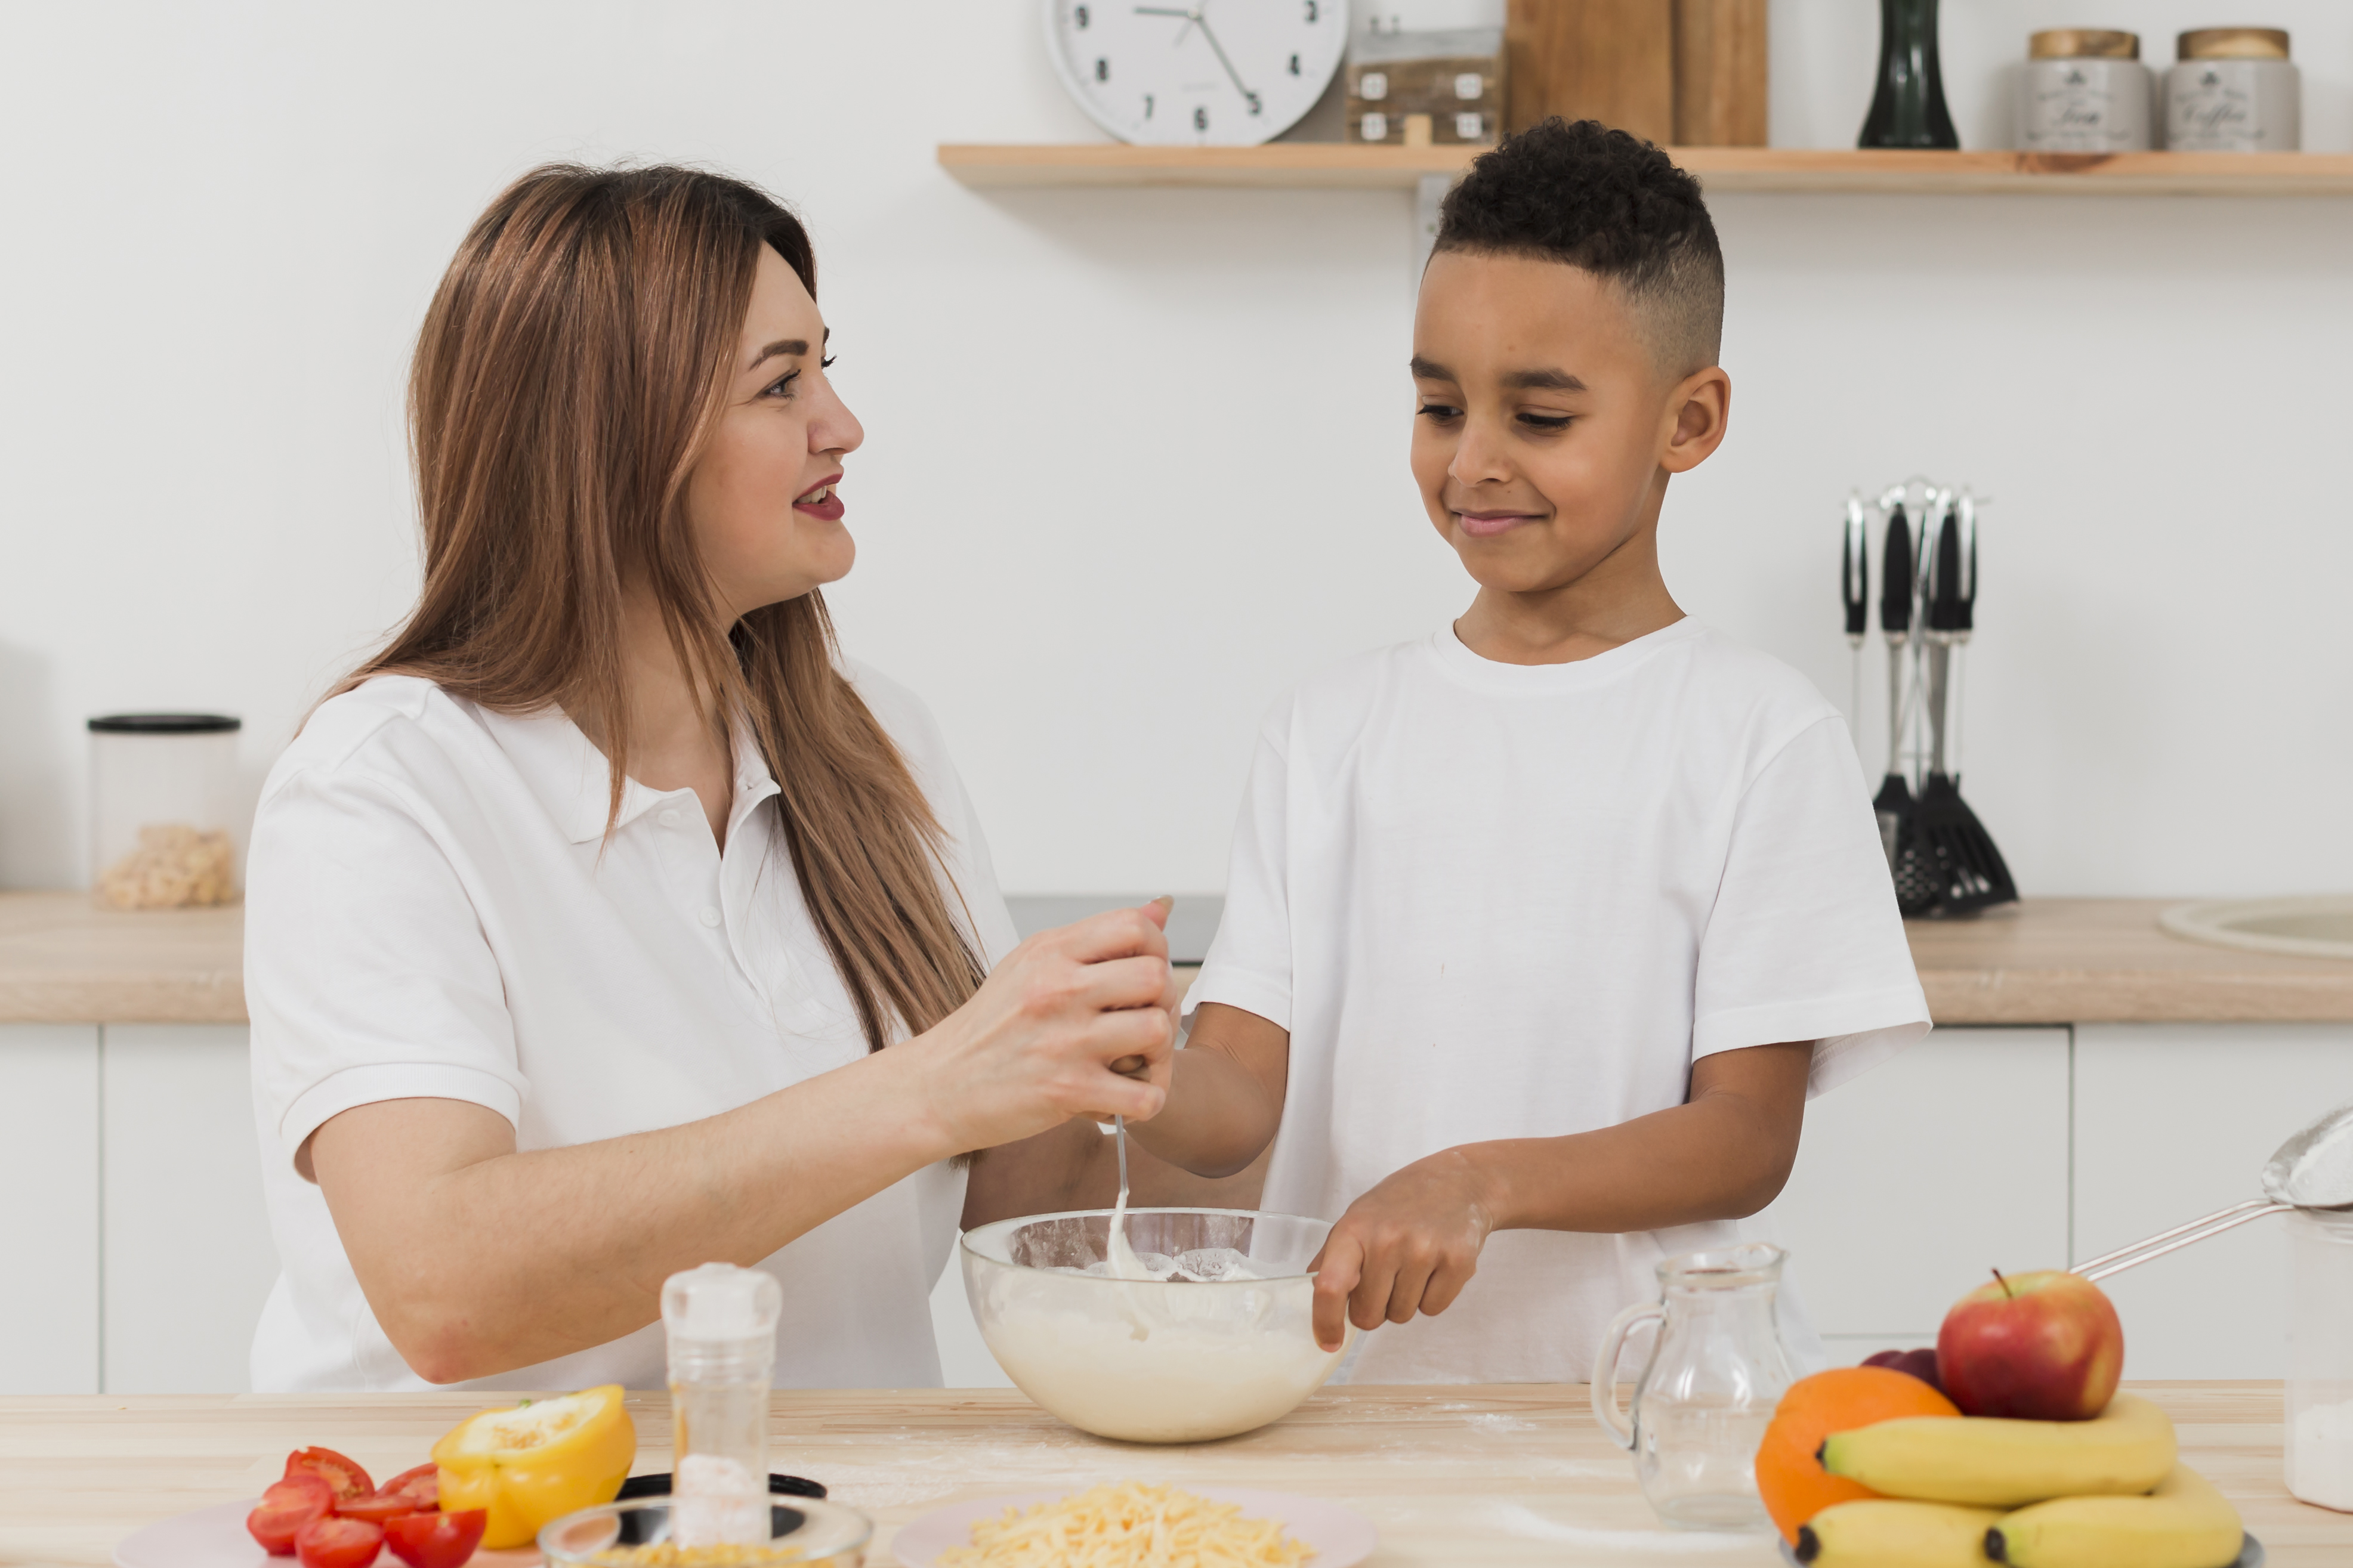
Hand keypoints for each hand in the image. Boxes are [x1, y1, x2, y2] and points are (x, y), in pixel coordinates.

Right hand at [907, 903, 1176, 1154]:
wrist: (938, 1085)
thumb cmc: (989, 1027)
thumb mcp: (1031, 965)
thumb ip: (1097, 939)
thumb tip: (1162, 907)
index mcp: (1051, 952)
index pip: (1135, 925)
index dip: (1156, 950)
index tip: (1142, 975)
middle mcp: (1058, 989)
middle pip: (1155, 976)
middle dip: (1163, 1001)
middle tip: (1143, 1021)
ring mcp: (1064, 1040)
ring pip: (1156, 1030)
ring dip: (1158, 1052)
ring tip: (1136, 1059)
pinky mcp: (1067, 1090)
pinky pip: (1144, 1094)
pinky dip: (1146, 1099)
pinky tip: (1124, 1095)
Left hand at [1308, 1148, 1496, 1352]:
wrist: (1458, 1181)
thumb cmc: (1401, 1202)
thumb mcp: (1357, 1217)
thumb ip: (1332, 1256)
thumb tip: (1313, 1292)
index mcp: (1354, 1229)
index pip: (1330, 1287)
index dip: (1326, 1322)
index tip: (1328, 1342)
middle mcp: (1387, 1240)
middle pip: (1369, 1315)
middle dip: (1373, 1308)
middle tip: (1385, 1280)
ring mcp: (1424, 1251)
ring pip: (1401, 1316)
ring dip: (1403, 1302)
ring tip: (1412, 1266)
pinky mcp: (1458, 1262)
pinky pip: (1432, 1309)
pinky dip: (1431, 1297)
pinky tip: (1434, 1267)